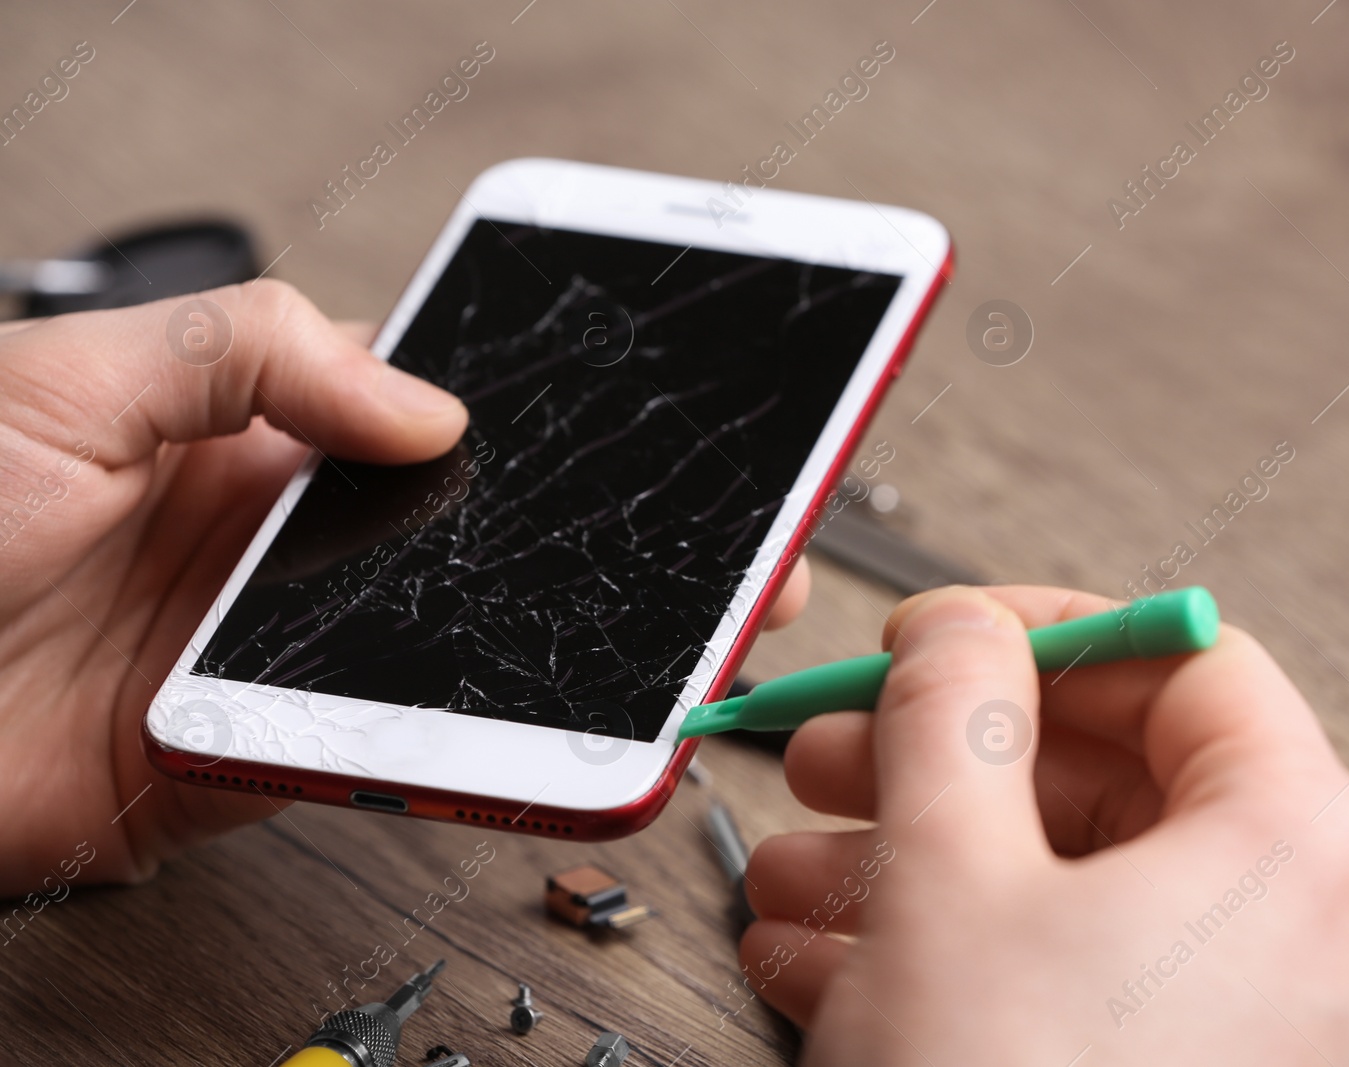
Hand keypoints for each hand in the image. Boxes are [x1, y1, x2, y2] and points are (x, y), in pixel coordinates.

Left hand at [0, 277, 811, 895]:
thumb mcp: (67, 379)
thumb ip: (248, 353)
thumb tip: (425, 404)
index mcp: (247, 435)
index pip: (434, 421)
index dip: (546, 427)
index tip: (651, 431)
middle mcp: (278, 546)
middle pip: (476, 546)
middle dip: (601, 553)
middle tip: (718, 556)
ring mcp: (276, 656)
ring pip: (456, 657)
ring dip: (563, 661)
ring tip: (673, 652)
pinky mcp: (251, 759)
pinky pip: (386, 760)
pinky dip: (471, 762)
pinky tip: (551, 746)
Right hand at [741, 586, 1348, 1064]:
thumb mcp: (949, 874)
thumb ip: (951, 712)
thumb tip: (954, 632)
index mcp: (1298, 852)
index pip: (1186, 667)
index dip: (1044, 632)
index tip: (945, 635)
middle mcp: (1309, 946)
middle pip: (1113, 784)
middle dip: (945, 761)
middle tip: (842, 746)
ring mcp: (1255, 1038)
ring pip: (1070, 894)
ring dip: (917, 862)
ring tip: (799, 864)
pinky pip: (1068, 987)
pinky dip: (950, 953)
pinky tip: (830, 957)